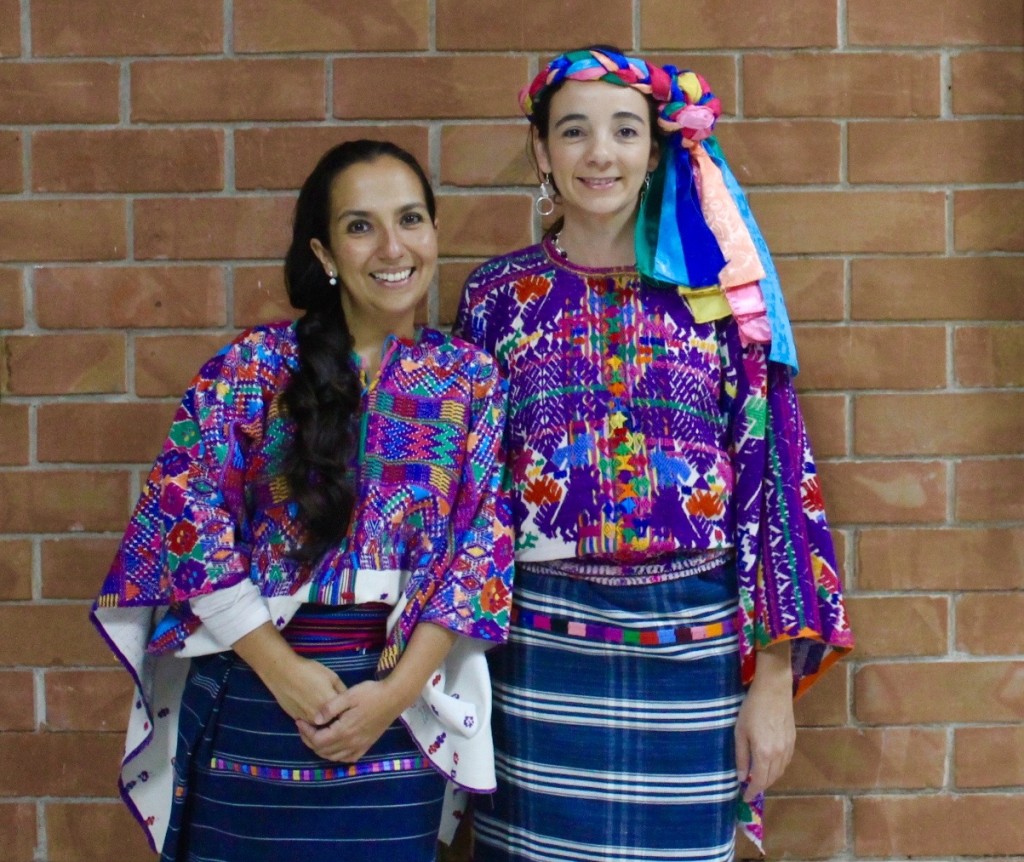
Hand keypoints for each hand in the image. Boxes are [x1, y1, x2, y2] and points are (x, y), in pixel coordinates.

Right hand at [230, 622, 345, 723]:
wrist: (282, 672)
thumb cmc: (309, 671)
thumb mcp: (332, 676)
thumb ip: (342, 691)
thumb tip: (348, 702)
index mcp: (330, 705)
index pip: (346, 716)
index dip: (349, 713)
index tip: (351, 709)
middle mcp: (319, 717)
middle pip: (334, 723)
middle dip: (338, 719)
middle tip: (340, 710)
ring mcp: (307, 720)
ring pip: (321, 725)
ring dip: (326, 721)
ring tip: (326, 709)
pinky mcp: (297, 720)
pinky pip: (310, 724)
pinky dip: (314, 719)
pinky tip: (314, 707)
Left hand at [296, 679, 404, 761]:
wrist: (394, 697)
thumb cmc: (371, 693)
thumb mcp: (349, 695)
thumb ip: (330, 707)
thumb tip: (315, 719)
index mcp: (344, 730)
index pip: (318, 740)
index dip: (305, 733)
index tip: (300, 721)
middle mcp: (351, 742)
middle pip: (323, 751)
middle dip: (310, 741)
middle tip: (305, 727)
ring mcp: (360, 746)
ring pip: (334, 757)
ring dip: (321, 749)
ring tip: (316, 735)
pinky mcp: (367, 745)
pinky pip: (348, 758)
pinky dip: (337, 755)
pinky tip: (335, 745)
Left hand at [734, 642, 794, 801]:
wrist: (774, 689)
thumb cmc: (752, 708)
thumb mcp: (740, 731)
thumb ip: (740, 756)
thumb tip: (740, 776)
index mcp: (764, 753)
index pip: (759, 781)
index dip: (752, 792)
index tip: (744, 797)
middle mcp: (779, 754)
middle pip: (771, 778)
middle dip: (760, 786)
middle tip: (749, 788)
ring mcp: (788, 747)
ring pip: (780, 771)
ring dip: (770, 778)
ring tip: (757, 777)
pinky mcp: (793, 740)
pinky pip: (786, 762)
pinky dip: (778, 768)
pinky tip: (769, 764)